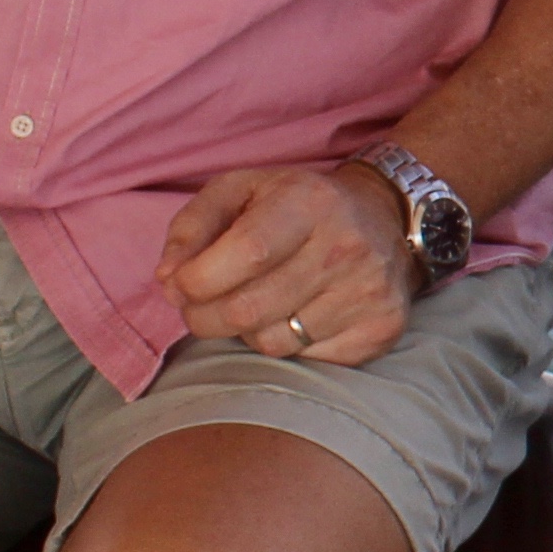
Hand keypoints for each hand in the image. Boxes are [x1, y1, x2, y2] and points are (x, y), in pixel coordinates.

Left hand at [159, 160, 417, 366]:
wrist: (384, 218)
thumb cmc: (295, 205)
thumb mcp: (240, 191)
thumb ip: (192, 227)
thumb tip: (168, 280)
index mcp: (308, 202)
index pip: (246, 254)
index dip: (197, 281)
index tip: (179, 286)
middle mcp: (346, 246)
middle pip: (249, 310)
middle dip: (205, 317)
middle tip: (200, 308)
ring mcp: (368, 292)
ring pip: (272, 343)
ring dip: (247, 332)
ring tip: (256, 303)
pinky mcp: (380, 329)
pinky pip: (306, 361)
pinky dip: (287, 345)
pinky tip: (294, 316)